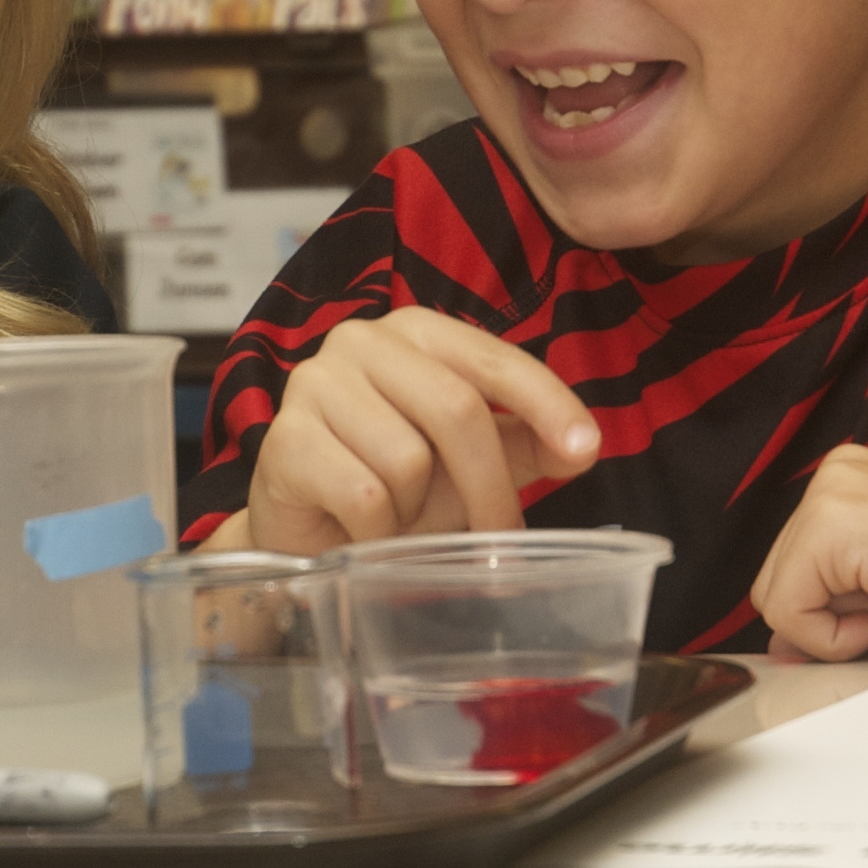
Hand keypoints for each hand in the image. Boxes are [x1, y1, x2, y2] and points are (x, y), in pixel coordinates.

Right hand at [240, 308, 600, 554]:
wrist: (307, 531)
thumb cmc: (390, 483)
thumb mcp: (468, 459)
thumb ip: (523, 442)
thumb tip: (582, 446)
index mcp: (414, 332)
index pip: (493, 359)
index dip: (545, 403)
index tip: (585, 449)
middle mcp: (360, 342)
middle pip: (456, 410)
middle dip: (490, 485)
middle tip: (499, 535)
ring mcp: (314, 385)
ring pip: (407, 459)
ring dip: (416, 510)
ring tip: (397, 516)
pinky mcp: (282, 440)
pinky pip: (364, 496)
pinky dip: (378, 532)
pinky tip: (361, 530)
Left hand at [749, 445, 867, 660]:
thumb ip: (834, 601)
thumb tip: (778, 645)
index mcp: (850, 481)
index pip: (792, 569)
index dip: (832, 614)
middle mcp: (834, 474)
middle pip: (774, 582)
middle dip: (830, 618)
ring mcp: (830, 492)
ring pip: (776, 600)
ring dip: (836, 628)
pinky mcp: (831, 524)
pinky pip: (789, 612)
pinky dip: (836, 638)